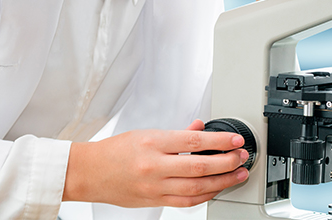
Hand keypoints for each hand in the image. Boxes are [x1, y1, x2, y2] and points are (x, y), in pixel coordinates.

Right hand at [63, 120, 249, 207]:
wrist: (89, 173)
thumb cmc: (115, 151)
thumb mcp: (146, 133)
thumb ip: (177, 133)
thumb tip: (200, 129)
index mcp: (153, 143)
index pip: (193, 142)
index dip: (219, 142)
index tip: (236, 141)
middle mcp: (154, 166)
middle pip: (199, 167)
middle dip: (227, 163)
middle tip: (242, 157)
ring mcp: (154, 186)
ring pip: (196, 188)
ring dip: (222, 181)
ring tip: (238, 174)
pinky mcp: (154, 200)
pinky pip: (186, 202)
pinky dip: (205, 195)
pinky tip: (217, 188)